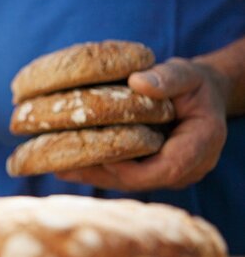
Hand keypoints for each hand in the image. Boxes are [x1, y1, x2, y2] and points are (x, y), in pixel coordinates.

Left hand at [56, 57, 228, 190]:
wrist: (200, 97)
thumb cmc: (194, 84)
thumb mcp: (187, 73)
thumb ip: (168, 78)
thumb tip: (137, 82)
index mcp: (201, 146)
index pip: (166, 169)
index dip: (130, 167)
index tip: (98, 153)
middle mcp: (186, 169)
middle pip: (139, 181)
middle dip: (101, 173)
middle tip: (62, 163)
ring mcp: (167, 175)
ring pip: (126, 182)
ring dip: (92, 175)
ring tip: (55, 165)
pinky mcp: (150, 173)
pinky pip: (122, 177)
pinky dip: (96, 170)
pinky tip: (63, 165)